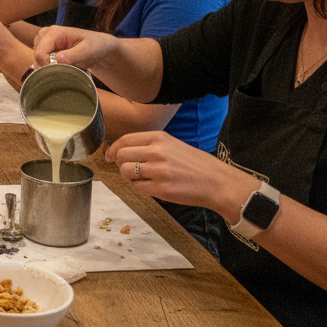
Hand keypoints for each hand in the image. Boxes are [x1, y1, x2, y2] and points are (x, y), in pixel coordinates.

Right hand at [32, 25, 119, 69]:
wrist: (99, 47)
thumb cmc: (95, 47)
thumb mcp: (87, 51)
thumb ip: (73, 55)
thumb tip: (58, 59)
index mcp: (54, 32)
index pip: (40, 52)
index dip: (46, 66)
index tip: (58, 74)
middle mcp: (45, 34)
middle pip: (36, 55)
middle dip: (46, 67)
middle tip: (61, 74)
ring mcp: (44, 40)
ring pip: (36, 58)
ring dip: (46, 67)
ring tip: (62, 70)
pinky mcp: (45, 47)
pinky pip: (39, 59)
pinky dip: (47, 66)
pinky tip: (58, 68)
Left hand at [106, 131, 255, 214]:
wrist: (217, 182)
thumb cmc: (195, 164)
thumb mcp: (172, 144)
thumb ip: (149, 144)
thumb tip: (123, 150)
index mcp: (159, 138)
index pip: (124, 140)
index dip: (113, 149)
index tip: (109, 156)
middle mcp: (157, 151)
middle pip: (121, 156)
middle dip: (119, 163)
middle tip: (127, 169)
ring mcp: (158, 170)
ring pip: (126, 171)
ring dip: (128, 176)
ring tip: (140, 178)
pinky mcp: (161, 189)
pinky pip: (136, 187)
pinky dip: (138, 187)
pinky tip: (149, 186)